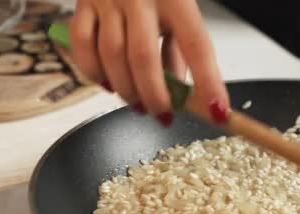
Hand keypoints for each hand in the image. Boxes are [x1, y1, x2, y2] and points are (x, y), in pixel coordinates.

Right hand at [69, 0, 228, 125]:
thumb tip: (182, 88)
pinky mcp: (83, 3)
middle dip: (155, 95)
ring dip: (126, 90)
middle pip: (144, 57)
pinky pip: (82, 45)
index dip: (208, 82)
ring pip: (112, 55)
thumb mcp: (179, 7)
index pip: (196, 45)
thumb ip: (180, 46)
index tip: (216, 111)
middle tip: (163, 115)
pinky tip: (108, 84)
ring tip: (138, 104)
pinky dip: (94, 72)